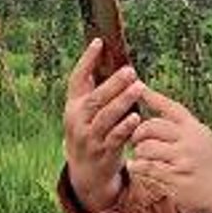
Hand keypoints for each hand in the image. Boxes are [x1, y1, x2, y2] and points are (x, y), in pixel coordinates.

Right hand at [63, 40, 143, 212]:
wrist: (85, 171)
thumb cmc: (91, 132)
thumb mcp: (86, 112)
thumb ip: (96, 90)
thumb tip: (113, 59)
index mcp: (73, 105)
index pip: (77, 78)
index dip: (86, 59)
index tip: (99, 41)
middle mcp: (77, 120)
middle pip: (95, 98)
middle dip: (113, 83)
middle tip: (130, 70)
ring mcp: (89, 137)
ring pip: (105, 117)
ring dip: (122, 101)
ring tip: (138, 87)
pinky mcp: (102, 152)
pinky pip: (114, 138)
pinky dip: (125, 127)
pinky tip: (136, 117)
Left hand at [124, 82, 211, 212]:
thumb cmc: (210, 163)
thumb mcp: (202, 137)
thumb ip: (181, 125)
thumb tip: (157, 104)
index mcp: (195, 129)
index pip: (171, 108)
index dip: (153, 97)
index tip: (138, 88)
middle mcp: (189, 142)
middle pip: (151, 127)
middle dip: (138, 133)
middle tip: (136, 140)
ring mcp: (183, 161)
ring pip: (146, 149)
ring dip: (138, 153)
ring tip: (140, 156)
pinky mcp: (176, 180)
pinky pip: (147, 169)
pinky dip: (137, 167)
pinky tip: (135, 166)